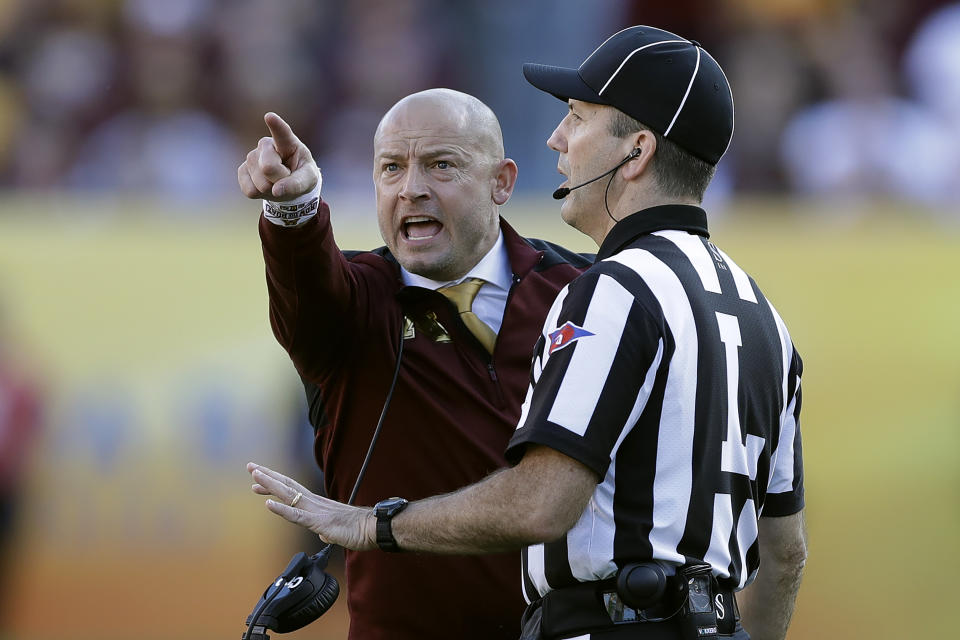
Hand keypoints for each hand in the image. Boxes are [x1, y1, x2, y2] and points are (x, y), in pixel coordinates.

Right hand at [237, 113, 320, 200]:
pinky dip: (261, 195)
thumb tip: (276, 191)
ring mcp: (251, 157)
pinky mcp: (242, 171)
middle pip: (268, 167)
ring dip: (271, 189)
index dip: (276, 125)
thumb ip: (297, 184)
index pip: (282, 132)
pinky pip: (250, 190)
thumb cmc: (301, 175)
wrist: (288, 184)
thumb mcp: (308, 180)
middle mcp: (266, 145)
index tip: (270, 117)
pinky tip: (266, 186)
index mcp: (287, 142)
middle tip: (286, 177)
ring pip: (260, 183)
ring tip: (277, 181)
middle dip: (280, 180)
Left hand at [247, 462, 376, 550]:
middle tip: (251, 466)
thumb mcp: (337, 530)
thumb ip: (327, 530)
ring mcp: (316, 511)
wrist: (374, 528)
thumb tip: (322, 535)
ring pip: (289, 495)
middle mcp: (314, 503)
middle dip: (267, 476)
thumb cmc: (359, 529)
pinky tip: (268, 504)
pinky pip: (297, 516)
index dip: (275, 483)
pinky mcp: (320, 523)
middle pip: (287, 486)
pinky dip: (281, 509)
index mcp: (317, 504)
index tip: (258, 479)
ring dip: (271, 485)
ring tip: (255, 477)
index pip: (292, 489)